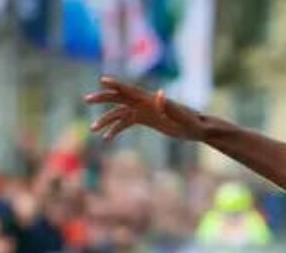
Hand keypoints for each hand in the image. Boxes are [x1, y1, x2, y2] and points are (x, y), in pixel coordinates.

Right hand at [85, 77, 205, 141]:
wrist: (198, 129)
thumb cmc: (192, 123)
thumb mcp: (181, 118)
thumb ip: (170, 107)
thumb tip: (160, 94)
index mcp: (151, 99)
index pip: (130, 89)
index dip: (116, 84)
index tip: (101, 81)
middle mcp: (145, 103)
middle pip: (119, 97)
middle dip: (103, 98)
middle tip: (87, 99)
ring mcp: (144, 111)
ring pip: (119, 113)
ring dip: (106, 120)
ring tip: (93, 130)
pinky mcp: (146, 120)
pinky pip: (126, 123)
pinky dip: (116, 129)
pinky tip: (107, 139)